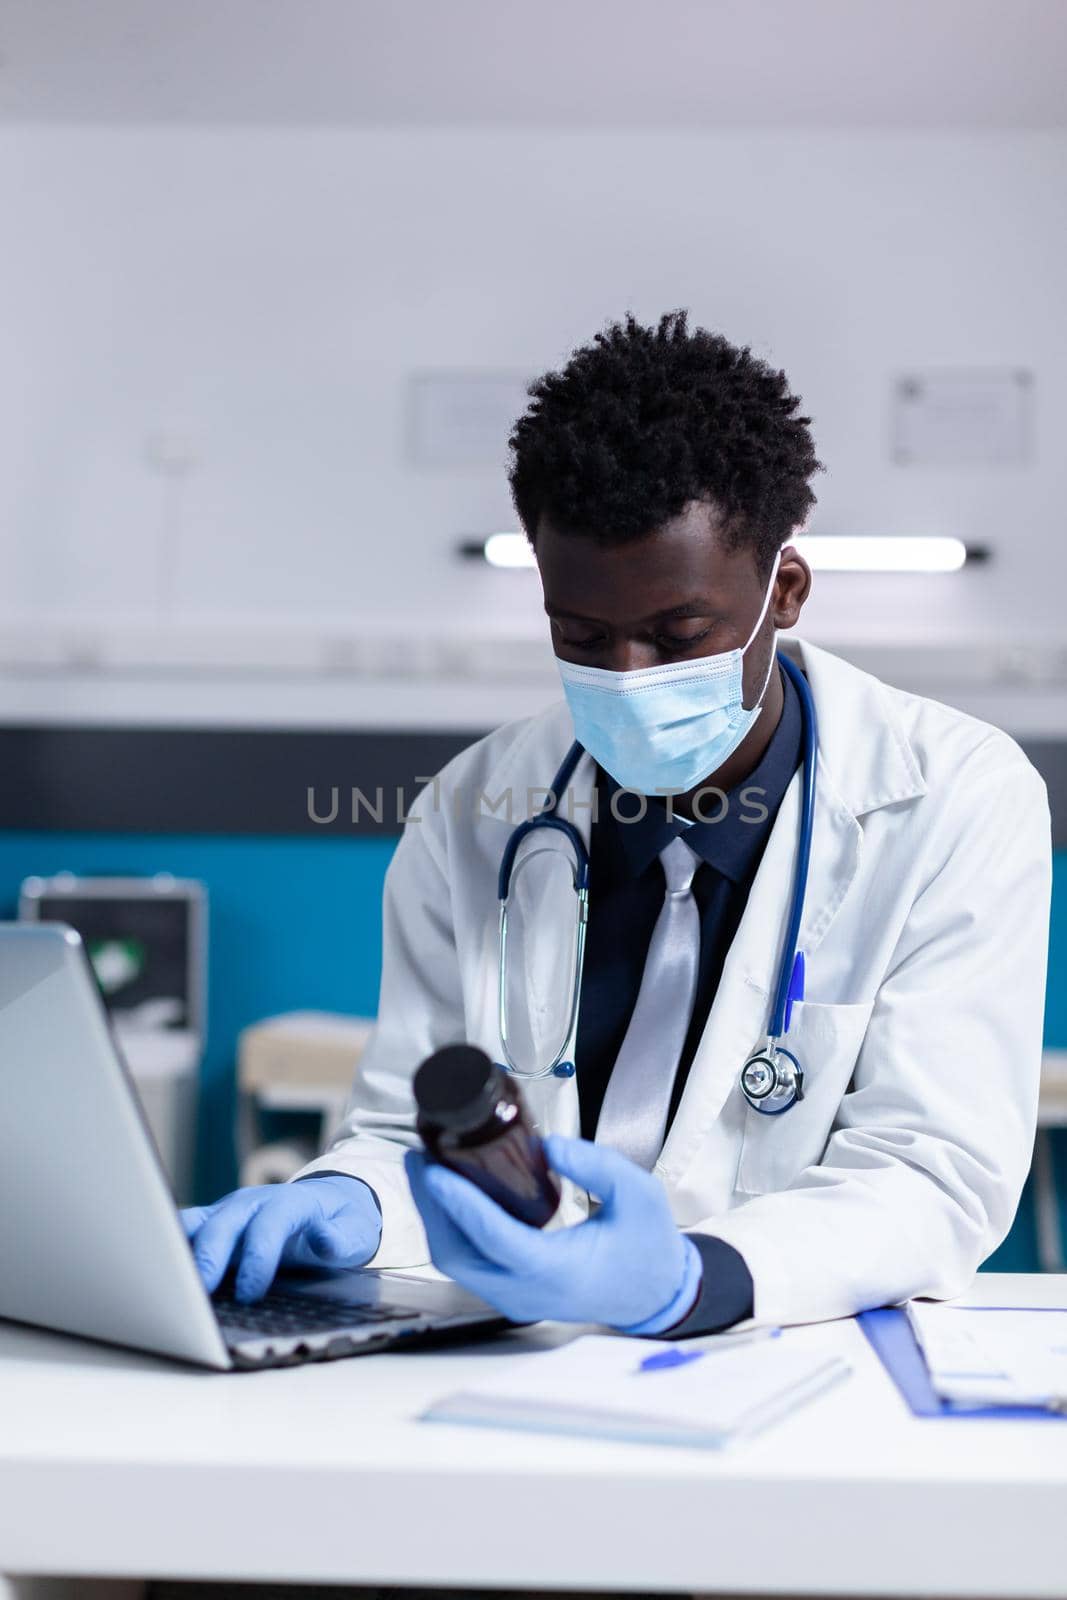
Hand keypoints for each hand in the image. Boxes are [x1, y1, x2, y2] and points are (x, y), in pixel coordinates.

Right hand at [181, 1176, 381, 1302]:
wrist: (330, 1204)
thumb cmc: (342, 1222)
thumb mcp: (356, 1231)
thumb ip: (341, 1238)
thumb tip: (324, 1241)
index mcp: (291, 1202)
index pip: (271, 1223)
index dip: (259, 1256)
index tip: (252, 1292)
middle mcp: (254, 1203)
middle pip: (225, 1222)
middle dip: (211, 1257)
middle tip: (200, 1294)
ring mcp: (230, 1212)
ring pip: (197, 1223)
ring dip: (181, 1250)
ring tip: (165, 1283)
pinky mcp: (214, 1225)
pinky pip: (187, 1233)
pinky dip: (171, 1249)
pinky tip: (157, 1275)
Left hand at [404, 1135, 700, 1331]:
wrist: (656, 1294)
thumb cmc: (647, 1246)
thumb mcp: (636, 1194)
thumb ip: (595, 1166)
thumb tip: (548, 1145)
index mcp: (556, 1271)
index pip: (493, 1238)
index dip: (459, 1203)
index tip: (435, 1170)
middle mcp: (526, 1292)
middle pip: (458, 1254)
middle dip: (431, 1206)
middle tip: (420, 1158)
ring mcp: (514, 1297)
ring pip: (456, 1262)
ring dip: (435, 1216)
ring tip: (427, 1169)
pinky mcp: (510, 1292)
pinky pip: (468, 1263)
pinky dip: (450, 1228)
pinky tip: (448, 1196)